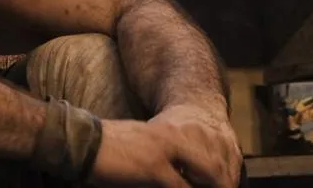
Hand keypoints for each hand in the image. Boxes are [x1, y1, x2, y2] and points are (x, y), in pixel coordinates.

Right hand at [86, 106, 241, 187]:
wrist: (84, 143)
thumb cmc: (112, 151)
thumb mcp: (147, 148)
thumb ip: (168, 160)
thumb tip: (184, 178)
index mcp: (174, 131)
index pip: (210, 153)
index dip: (223, 174)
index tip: (227, 185)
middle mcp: (175, 137)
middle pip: (214, 164)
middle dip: (224, 183)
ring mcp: (167, 150)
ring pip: (207, 174)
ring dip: (213, 186)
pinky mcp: (154, 167)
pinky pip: (182, 187)